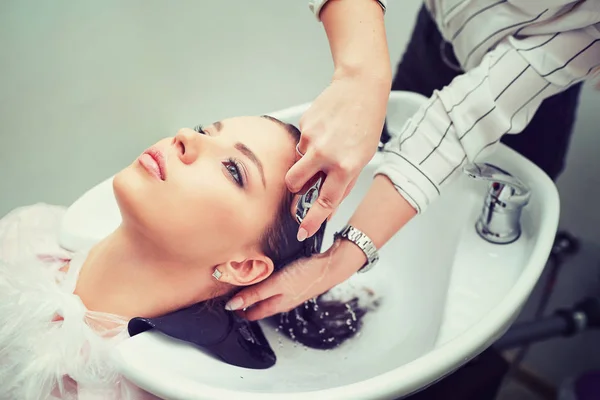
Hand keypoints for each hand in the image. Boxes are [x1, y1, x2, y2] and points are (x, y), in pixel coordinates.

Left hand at [225, 240, 364, 320]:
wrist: (330, 266)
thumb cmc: (306, 275)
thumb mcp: (276, 284)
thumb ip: (255, 294)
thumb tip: (233, 305)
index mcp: (276, 305)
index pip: (252, 313)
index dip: (238, 310)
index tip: (225, 304)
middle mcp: (282, 300)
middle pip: (258, 305)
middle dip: (244, 302)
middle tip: (229, 292)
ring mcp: (289, 291)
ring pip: (267, 295)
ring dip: (254, 291)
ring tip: (242, 282)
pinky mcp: (295, 281)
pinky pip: (275, 285)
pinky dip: (266, 282)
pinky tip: (265, 273)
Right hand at [287, 72, 389, 240]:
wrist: (360, 88)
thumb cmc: (365, 125)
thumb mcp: (362, 159)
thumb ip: (343, 183)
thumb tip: (329, 207)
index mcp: (345, 166)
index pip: (324, 202)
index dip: (311, 220)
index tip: (302, 231)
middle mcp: (325, 154)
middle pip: (294, 183)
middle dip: (296, 187)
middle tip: (306, 181)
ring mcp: (312, 139)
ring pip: (298, 161)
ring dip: (306, 161)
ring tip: (327, 144)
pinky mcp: (304, 124)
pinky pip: (301, 142)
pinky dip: (311, 141)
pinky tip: (326, 129)